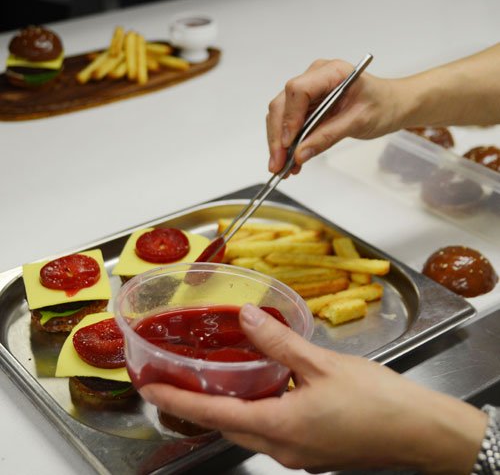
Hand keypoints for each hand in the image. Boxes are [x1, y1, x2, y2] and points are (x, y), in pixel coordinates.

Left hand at [140, 304, 486, 472]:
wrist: (421, 432)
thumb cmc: (376, 400)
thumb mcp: (322, 364)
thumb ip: (279, 342)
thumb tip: (246, 316)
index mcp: (281, 428)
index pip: (214, 416)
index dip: (178, 400)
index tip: (150, 387)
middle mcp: (283, 448)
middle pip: (227, 427)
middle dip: (196, 407)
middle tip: (173, 381)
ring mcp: (299, 454)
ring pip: (248, 430)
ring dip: (225, 409)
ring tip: (208, 382)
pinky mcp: (313, 450)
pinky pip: (271, 430)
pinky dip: (254, 411)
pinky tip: (260, 389)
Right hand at [266, 58, 403, 173]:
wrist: (391, 104)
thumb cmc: (382, 105)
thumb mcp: (359, 122)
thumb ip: (327, 136)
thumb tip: (300, 154)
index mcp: (331, 73)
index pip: (297, 90)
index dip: (289, 117)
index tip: (289, 143)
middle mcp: (314, 79)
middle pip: (282, 105)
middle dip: (278, 137)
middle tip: (278, 164)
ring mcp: (308, 93)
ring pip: (281, 116)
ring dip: (278, 143)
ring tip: (283, 168)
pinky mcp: (307, 107)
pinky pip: (290, 125)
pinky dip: (287, 144)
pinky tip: (290, 162)